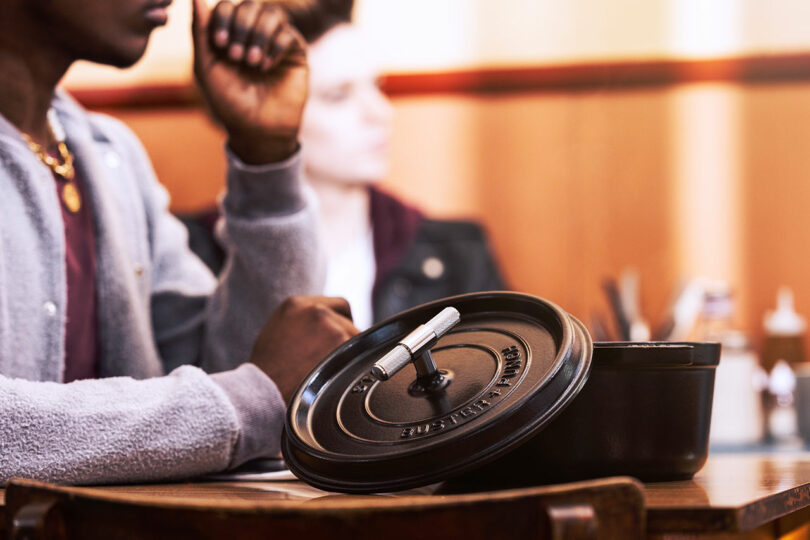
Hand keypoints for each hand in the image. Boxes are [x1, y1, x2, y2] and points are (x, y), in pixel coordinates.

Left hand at [192, 0, 307, 163]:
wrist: (258, 130)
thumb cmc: (229, 103)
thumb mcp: (206, 67)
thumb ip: (200, 32)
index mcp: (230, 36)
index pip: (227, 6)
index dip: (223, 19)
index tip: (220, 45)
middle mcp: (253, 35)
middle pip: (250, 5)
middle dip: (241, 27)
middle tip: (237, 56)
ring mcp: (275, 42)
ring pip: (272, 14)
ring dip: (259, 35)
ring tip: (252, 63)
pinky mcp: (295, 53)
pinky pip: (289, 34)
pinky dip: (275, 48)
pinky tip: (266, 68)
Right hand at [250, 296, 359, 402]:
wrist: (265, 393)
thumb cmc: (266, 372)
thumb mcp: (276, 332)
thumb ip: (300, 322)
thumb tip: (319, 328)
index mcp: (296, 304)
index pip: (336, 305)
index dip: (339, 321)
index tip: (336, 336)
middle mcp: (316, 310)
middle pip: (347, 320)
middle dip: (343, 337)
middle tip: (333, 359)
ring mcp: (333, 326)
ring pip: (356, 337)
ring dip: (350, 353)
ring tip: (330, 372)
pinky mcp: (344, 345)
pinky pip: (362, 353)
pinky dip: (354, 365)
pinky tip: (337, 376)